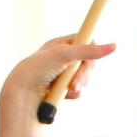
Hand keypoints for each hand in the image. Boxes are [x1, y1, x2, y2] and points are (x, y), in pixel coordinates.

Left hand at [0, 35, 116, 109]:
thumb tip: (113, 46)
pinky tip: (64, 95)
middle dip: (84, 74)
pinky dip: (74, 94)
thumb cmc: (38, 69)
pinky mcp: (63, 90)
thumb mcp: (65, 55)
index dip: (92, 49)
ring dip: (79, 85)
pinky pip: (79, 91)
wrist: (23, 94)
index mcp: (61, 45)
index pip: (85, 41)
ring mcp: (64, 75)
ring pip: (85, 79)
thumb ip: (89, 52)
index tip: (94, 56)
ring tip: (68, 89)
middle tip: (77, 82)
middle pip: (88, 62)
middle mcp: (63, 59)